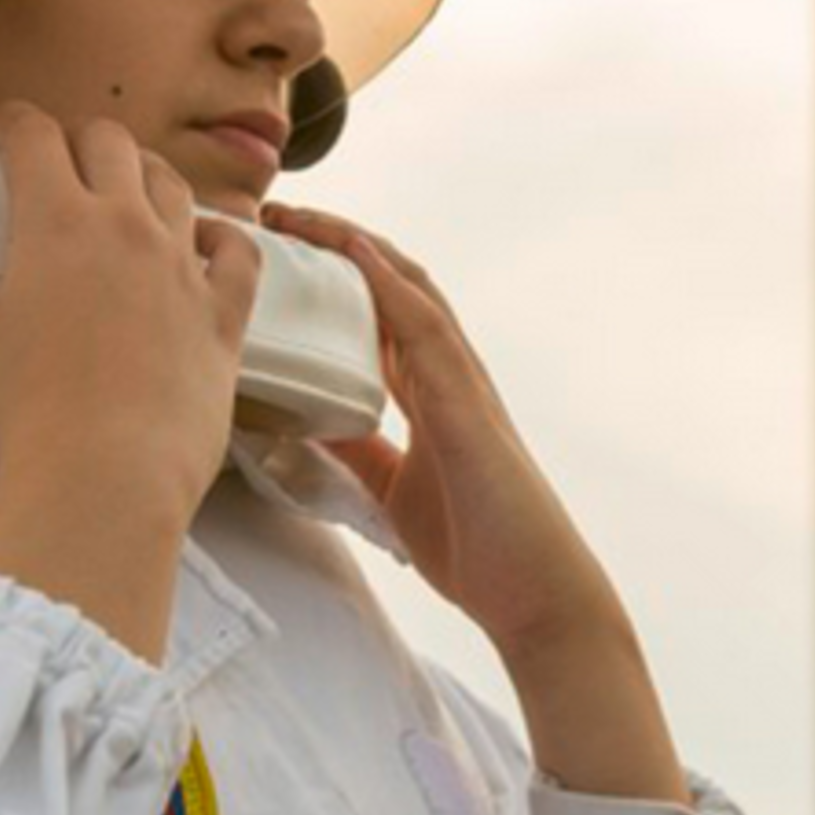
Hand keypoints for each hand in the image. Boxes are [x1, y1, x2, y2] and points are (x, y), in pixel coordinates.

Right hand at [0, 103, 260, 533]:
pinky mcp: (223, 313)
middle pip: (110, 143)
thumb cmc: (21, 410)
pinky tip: (205, 243)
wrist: (107, 478)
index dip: (12, 120)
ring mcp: (183, 266)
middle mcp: (126, 225)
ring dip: (144, 173)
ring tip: (126, 188)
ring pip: (172, 185)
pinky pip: (238, 251)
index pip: (34, 135)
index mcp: (55, 221)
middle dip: (78, 138)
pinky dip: (220, 235)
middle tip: (58, 160)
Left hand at [262, 202, 689, 801]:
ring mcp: (464, 384)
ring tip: (305, 217)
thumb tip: (308, 422)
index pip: (379, 312)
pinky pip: (428, 331)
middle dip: (337, 244)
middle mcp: (449, 375)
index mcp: (430, 393)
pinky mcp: (468, 407)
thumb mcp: (393, 488)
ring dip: (356, 248)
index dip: (334, 274)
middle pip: (392, 284)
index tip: (283, 248)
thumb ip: (359, 450)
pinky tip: (356, 258)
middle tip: (279, 215)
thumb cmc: (477, 546)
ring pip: (411, 291)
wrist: (535, 598)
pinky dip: (391, 289)